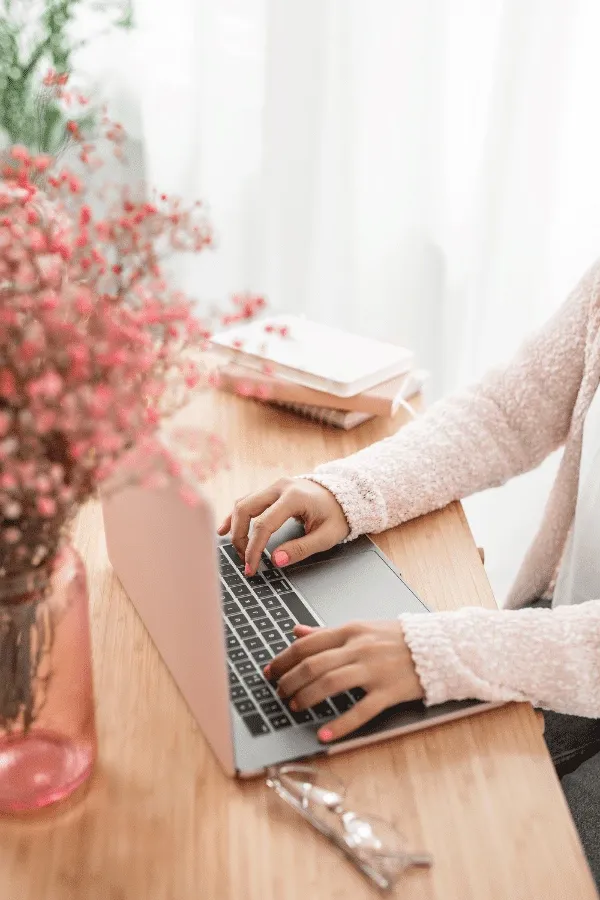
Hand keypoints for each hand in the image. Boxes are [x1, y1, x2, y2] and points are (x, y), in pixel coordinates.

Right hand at [217, 477, 349, 574]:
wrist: (345, 494)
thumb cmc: (337, 515)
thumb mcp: (327, 536)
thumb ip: (301, 548)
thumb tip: (276, 560)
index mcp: (294, 497)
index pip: (263, 524)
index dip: (253, 548)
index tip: (251, 567)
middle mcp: (279, 487)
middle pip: (245, 509)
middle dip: (240, 537)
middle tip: (245, 560)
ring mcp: (273, 486)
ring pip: (242, 504)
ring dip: (236, 528)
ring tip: (239, 551)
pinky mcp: (270, 490)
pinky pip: (247, 501)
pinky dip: (235, 516)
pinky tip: (224, 530)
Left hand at [266, 621, 423, 741]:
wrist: (439, 646)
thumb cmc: (396, 638)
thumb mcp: (361, 628)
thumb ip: (327, 632)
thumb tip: (296, 632)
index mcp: (351, 631)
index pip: (307, 644)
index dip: (283, 659)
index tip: (270, 672)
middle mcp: (359, 648)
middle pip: (313, 665)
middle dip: (290, 681)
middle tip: (279, 693)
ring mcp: (374, 670)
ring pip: (330, 684)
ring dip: (307, 697)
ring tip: (295, 707)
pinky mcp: (389, 691)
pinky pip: (361, 710)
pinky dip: (340, 724)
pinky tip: (323, 734)